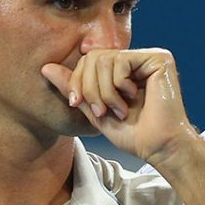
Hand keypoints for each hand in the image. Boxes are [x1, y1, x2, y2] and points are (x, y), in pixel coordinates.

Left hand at [41, 48, 194, 162]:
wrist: (158, 147)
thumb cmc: (133, 134)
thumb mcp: (94, 111)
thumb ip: (74, 89)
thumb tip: (45, 68)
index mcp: (124, 69)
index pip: (87, 60)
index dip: (76, 81)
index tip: (76, 104)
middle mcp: (137, 59)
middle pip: (93, 57)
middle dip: (89, 87)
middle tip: (100, 111)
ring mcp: (148, 57)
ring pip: (104, 59)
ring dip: (104, 91)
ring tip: (117, 110)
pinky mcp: (159, 59)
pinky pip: (120, 61)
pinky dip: (118, 85)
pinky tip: (132, 99)